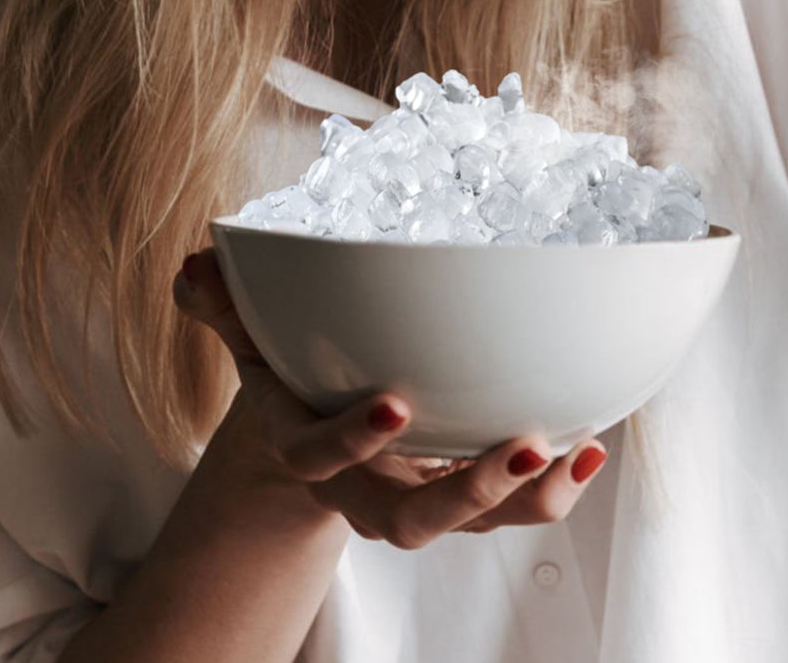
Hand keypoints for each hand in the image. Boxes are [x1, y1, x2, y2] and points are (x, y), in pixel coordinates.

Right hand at [173, 248, 607, 546]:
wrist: (313, 438)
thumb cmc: (291, 377)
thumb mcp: (252, 343)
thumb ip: (226, 307)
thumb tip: (195, 264)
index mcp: (309, 451)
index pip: (317, 461)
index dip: (351, 443)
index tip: (395, 403)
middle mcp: (368, 492)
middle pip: (413, 522)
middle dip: (466, 492)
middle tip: (519, 446)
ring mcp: (421, 500)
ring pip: (473, 524)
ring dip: (527, 496)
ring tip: (574, 453)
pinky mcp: (466, 495)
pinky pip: (512, 506)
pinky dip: (555, 485)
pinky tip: (592, 447)